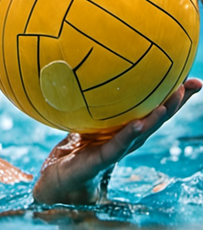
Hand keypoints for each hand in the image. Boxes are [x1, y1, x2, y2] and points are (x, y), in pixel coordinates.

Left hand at [32, 78, 201, 204]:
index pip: (154, 110)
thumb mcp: (85, 119)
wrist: (58, 176)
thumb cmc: (73, 147)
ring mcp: (117, 150)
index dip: (174, 97)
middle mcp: (128, 140)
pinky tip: (138, 124)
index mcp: (127, 129)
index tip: (194, 80)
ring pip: (143, 133)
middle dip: (175, 103)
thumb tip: (91, 72)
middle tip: (191, 85)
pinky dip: (129, 134)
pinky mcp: (102, 159)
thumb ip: (92, 102)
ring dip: (157, 119)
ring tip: (168, 104)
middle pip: (157, 120)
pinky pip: (117, 145)